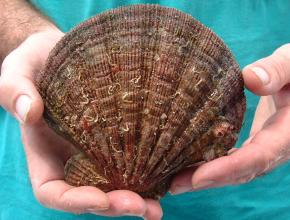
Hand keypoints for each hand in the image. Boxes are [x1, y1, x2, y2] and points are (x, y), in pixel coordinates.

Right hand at [0, 31, 161, 218]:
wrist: (61, 54)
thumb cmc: (37, 62)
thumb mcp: (20, 71)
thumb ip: (16, 90)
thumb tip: (29, 111)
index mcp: (44, 153)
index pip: (53, 191)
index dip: (75, 201)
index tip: (100, 199)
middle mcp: (71, 158)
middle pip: (91, 195)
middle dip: (114, 206)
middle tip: (143, 207)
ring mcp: (95, 150)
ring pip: (114, 184)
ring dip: (135, 198)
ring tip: (158, 206)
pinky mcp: (117, 136)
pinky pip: (131, 160)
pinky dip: (147, 173)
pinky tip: (166, 176)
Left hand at [170, 44, 289, 193]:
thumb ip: (278, 71)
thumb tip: (251, 80)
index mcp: (289, 132)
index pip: (259, 156)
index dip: (229, 168)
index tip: (198, 177)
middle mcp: (278, 147)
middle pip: (243, 171)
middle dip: (208, 180)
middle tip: (174, 186)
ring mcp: (267, 147)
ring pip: (237, 169)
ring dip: (206, 176)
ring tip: (173, 180)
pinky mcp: (256, 142)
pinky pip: (235, 158)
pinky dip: (212, 164)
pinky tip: (188, 164)